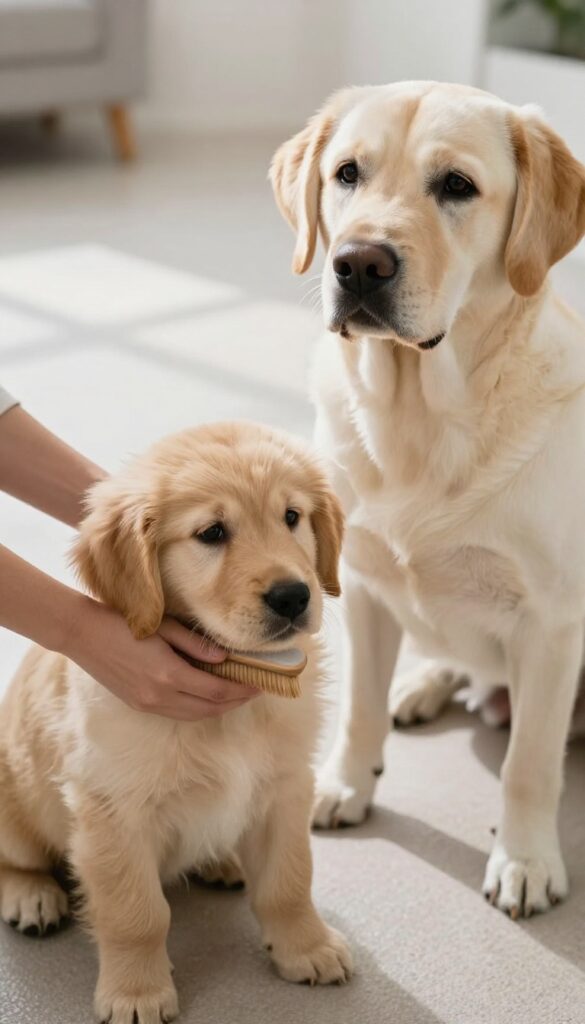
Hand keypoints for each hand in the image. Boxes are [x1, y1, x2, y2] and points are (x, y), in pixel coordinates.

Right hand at [64, 597, 258, 720]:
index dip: (242, 689)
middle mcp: (159, 696)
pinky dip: (197, 708)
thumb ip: (196, 645)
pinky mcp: (139, 704)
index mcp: (168, 675)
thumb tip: (225, 658)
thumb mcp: (165, 628)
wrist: (83, 634)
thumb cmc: (124, 623)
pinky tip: (207, 696)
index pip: (217, 691)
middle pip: (209, 709)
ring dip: (218, 708)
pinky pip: (177, 713)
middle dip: (236, 702)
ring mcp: (147, 703)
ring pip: (194, 715)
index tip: (261, 681)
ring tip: (236, 694)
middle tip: (255, 689)